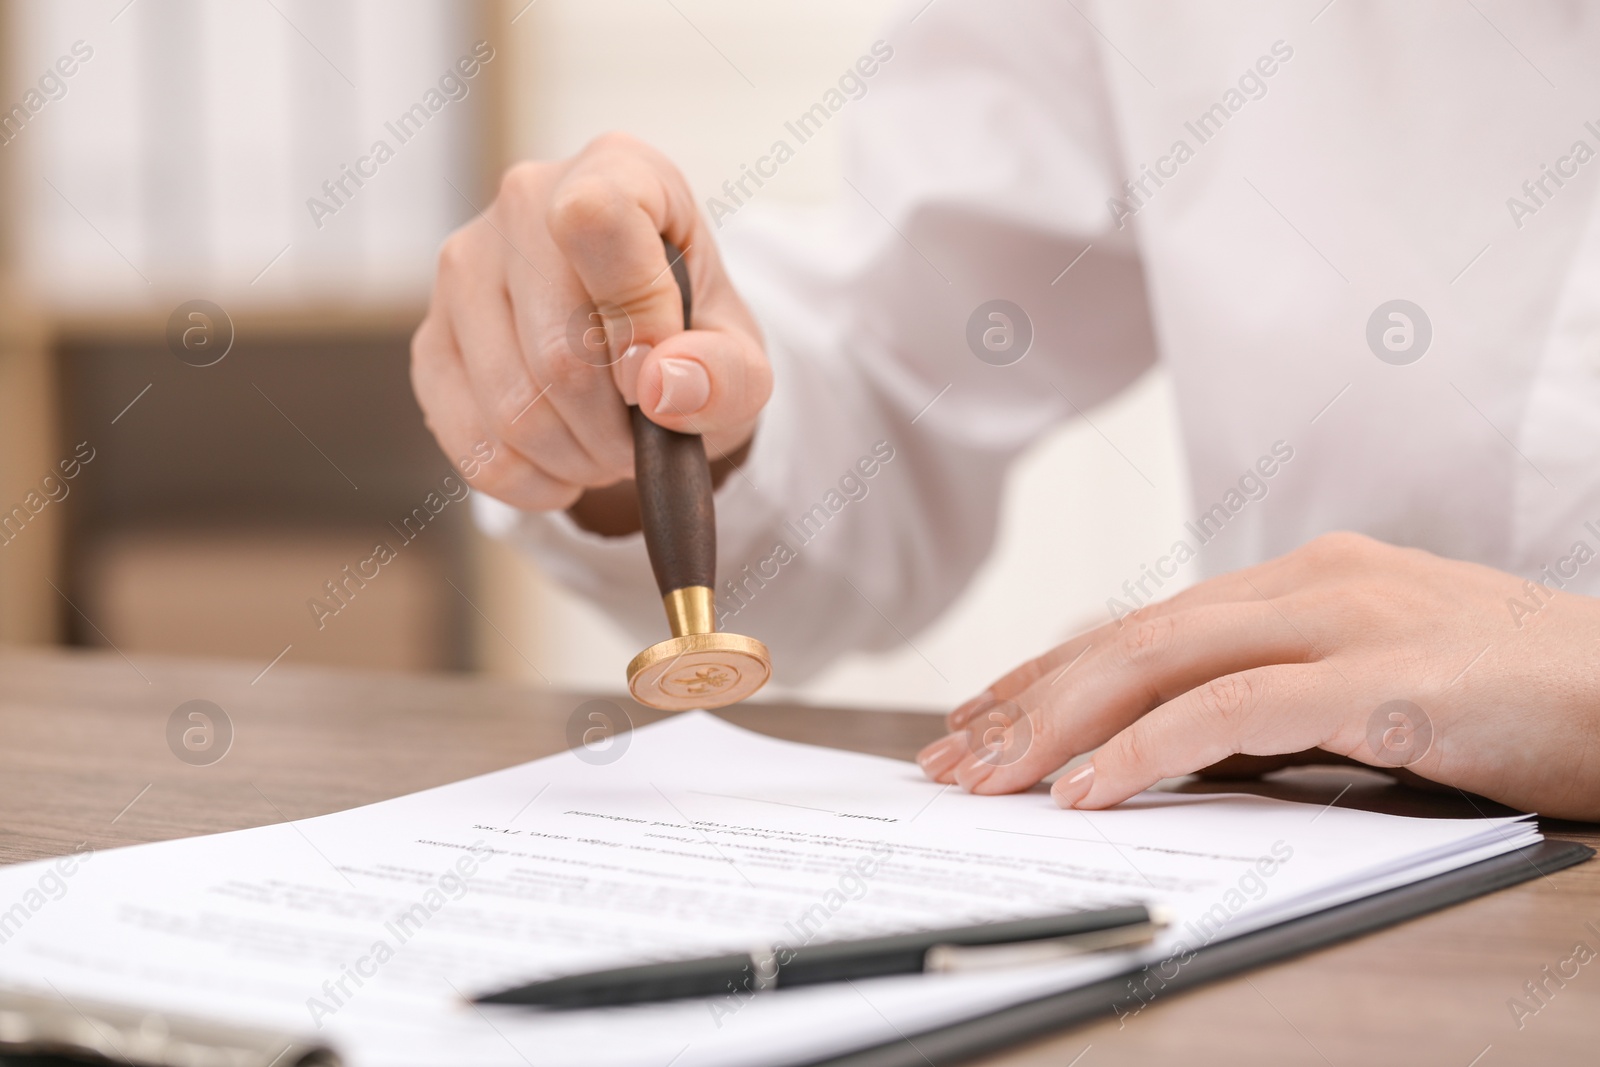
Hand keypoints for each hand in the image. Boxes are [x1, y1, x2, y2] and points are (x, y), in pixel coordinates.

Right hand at [411, 133, 770, 515]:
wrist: (640, 359)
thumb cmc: (691, 338)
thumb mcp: (739, 358)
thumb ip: (726, 373)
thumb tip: (659, 387)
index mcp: (617, 170)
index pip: (596, 221)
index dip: (634, 314)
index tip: (657, 370)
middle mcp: (525, 200)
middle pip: (558, 348)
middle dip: (616, 428)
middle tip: (643, 441)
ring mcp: (464, 268)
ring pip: (514, 406)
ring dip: (578, 458)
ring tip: (608, 448)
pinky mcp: (431, 341)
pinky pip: (472, 443)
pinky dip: (530, 481)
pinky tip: (562, 468)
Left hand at [916, 532, 1599, 819]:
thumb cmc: (1511, 700)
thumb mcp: (1369, 688)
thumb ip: (1275, 702)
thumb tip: (1165, 752)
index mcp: (1301, 581)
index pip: (1142, 625)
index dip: (1048, 672)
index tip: (979, 718)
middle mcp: (1307, 585)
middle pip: (1129, 639)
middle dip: (1026, 702)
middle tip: (950, 759)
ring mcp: (1344, 623)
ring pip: (1160, 664)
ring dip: (1060, 725)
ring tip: (990, 777)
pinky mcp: (1381, 682)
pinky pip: (1232, 713)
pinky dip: (1148, 748)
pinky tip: (1090, 787)